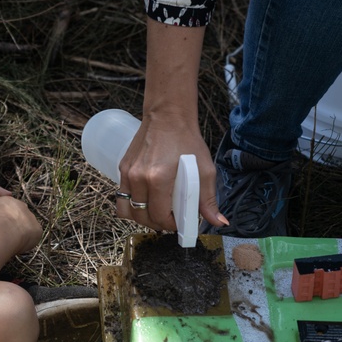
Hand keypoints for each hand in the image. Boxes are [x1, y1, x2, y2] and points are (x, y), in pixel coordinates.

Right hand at [0, 197, 41, 255]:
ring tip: (13, 240)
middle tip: (7, 233)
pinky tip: (20, 244)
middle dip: (14, 222)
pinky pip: (34, 235)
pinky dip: (29, 239)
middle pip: (19, 214)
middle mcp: (22, 206)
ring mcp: (31, 217)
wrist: (1, 234)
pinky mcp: (38, 229)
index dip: (4, 216)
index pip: (8, 206)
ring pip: (27, 224)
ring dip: (22, 230)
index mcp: (8, 200)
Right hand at [123, 20, 227, 231]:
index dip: (171, 225)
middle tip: (170, 219)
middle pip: (142, 217)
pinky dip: (132, 205)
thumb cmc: (187, 141)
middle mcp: (138, 178)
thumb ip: (208, 199)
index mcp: (158, 179)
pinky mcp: (122, 169)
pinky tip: (146, 200)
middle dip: (157, 224)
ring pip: (127, 211)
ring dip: (141, 217)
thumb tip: (219, 222)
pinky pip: (121, 197)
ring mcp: (127, 173)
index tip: (179, 222)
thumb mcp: (204, 170)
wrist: (167, 116)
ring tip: (155, 212)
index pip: (159, 217)